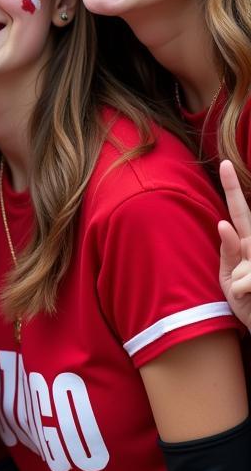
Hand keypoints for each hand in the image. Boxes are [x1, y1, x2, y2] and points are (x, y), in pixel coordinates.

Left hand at [218, 160, 250, 330]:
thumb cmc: (247, 305)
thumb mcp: (229, 280)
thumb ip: (229, 253)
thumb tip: (223, 223)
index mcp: (247, 247)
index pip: (238, 214)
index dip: (232, 190)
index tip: (224, 165)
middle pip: (242, 219)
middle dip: (232, 192)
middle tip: (224, 165)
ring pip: (239, 265)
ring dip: (236, 285)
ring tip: (246, 297)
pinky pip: (242, 282)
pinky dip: (241, 295)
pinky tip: (250, 301)